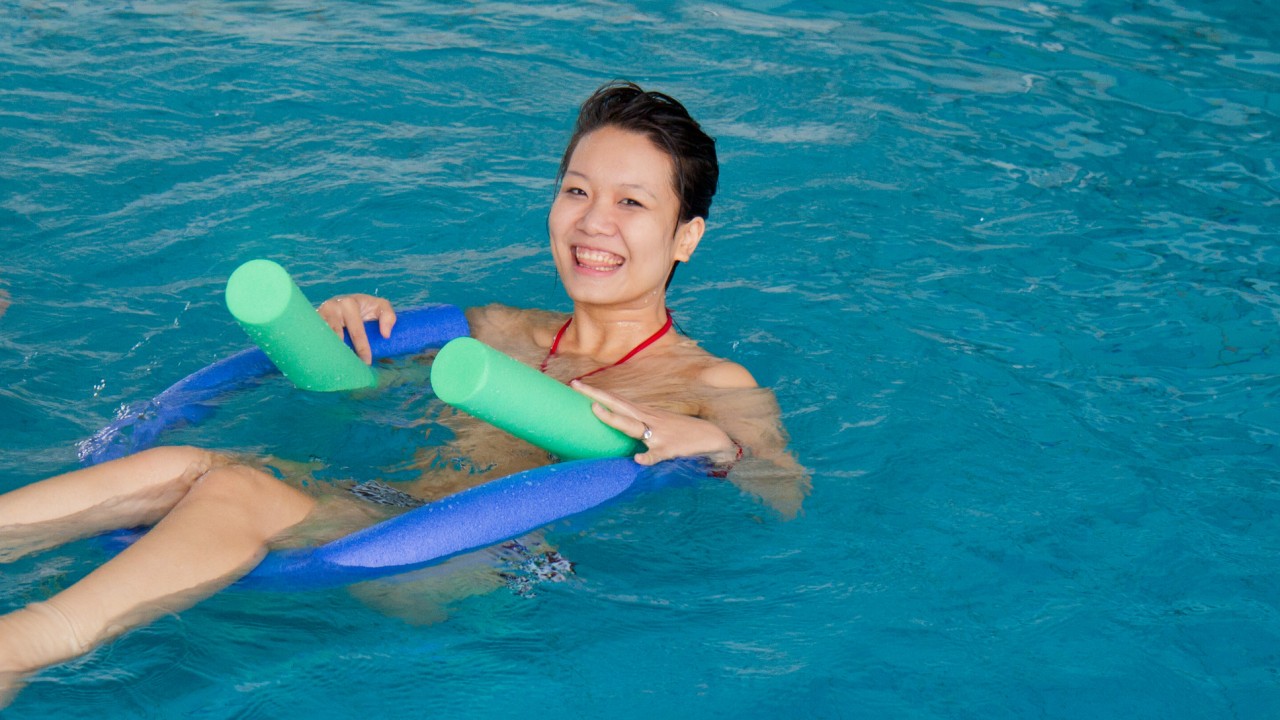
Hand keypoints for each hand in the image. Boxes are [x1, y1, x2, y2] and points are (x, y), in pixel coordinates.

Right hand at [317, 294, 395, 363]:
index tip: (366, 362)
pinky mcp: (310, 322)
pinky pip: (313, 337)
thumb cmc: (365, 308)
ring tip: (337, 366)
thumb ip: (388, 317)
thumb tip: (385, 335)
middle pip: (336, 335)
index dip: (362, 348)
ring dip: (330, 351)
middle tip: (351, 367)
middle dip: (344, 352)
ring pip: (323, 337)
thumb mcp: (379, 307)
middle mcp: (331, 307)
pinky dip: (319, 349)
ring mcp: (318, 314)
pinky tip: (324, 360)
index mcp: (349, 304)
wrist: (344, 302)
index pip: (356, 330)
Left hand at [570, 380, 738, 465]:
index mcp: (644, 414)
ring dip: (615, 419)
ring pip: (633, 426)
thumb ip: (637, 423)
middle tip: (575, 386)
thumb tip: (617, 422)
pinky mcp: (670, 449)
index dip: (596, 393)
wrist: (711, 437)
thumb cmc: (680, 431)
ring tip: (596, 412)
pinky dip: (647, 457)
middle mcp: (648, 420)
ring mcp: (658, 434)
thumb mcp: (657, 423)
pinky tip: (638, 460)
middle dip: (596, 396)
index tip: (575, 384)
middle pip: (619, 406)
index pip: (616, 401)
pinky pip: (656, 454)